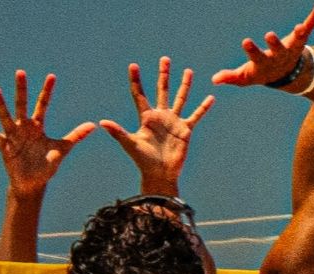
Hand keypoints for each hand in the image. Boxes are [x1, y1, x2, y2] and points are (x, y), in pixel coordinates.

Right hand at [0, 70, 94, 195]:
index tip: (52, 76)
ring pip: (6, 116)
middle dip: (22, 89)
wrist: (33, 183)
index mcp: (38, 126)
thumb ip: (75, 136)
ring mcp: (13, 136)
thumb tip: (93, 125)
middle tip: (21, 72)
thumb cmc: (46, 165)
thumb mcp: (62, 149)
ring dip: (1, 104)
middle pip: (22, 104)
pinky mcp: (5, 148)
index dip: (48, 91)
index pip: (43, 104)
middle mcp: (24, 127)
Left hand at [98, 57, 213, 189]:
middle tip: (165, 59)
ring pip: (180, 98)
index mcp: (146, 117)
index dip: (136, 80)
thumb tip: (102, 122)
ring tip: (188, 71)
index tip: (133, 66)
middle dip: (163, 74)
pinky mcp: (185, 130)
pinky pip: (196, 116)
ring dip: (184, 85)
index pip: (139, 95)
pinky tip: (210, 98)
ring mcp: (173, 122)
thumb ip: (117, 132)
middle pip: (162, 90)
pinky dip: (203, 108)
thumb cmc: (143, 161)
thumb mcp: (130, 144)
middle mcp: (160, 116)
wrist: (160, 174)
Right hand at [211, 3, 313, 86]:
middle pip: (276, 49)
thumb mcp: (246, 77)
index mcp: (264, 62)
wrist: (286, 76)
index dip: (252, 50)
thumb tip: (214, 80)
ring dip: (298, 33)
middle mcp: (279, 55)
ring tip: (300, 26)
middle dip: (273, 43)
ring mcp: (291, 47)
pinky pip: (309, 27)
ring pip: (295, 40)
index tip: (246, 41)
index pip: (257, 56)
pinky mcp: (300, 39)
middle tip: (269, 35)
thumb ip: (231, 78)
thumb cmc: (261, 73)